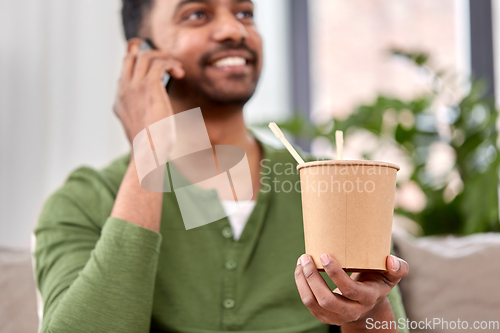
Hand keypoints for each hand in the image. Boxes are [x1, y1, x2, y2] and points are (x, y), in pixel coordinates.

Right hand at [113, 38, 184, 144]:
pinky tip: (179, 72)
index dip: (140, 64)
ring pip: (145, 56)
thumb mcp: (142, 127)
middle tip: (166, 61)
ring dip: (163, 56)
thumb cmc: (149, 146)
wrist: (148, 152)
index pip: (124, 71)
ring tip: (177, 67)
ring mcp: (134, 87)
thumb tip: (155, 111)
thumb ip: (144, 115)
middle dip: (149, 53)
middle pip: (130, 57)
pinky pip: (159, 63)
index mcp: (119, 100)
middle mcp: (124, 90)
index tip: (157, 67)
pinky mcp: (149, 87)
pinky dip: (171, 63)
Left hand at [294, 253, 408, 328]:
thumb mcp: (391, 276)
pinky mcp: (325, 317)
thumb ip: (398, 268)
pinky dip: (301, 285)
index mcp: (367, 298)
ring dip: (303, 281)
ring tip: (301, 261)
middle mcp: (352, 311)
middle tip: (306, 257)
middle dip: (312, 277)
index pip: (349, 290)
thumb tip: (391, 261)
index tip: (325, 255)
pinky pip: (308, 303)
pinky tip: (301, 270)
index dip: (335, 273)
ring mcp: (337, 317)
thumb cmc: (377, 282)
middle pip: (327, 299)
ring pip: (313, 303)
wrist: (369, 305)